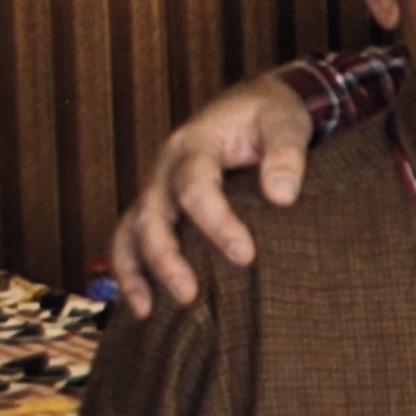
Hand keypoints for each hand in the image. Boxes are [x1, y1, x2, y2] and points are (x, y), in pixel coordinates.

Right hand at [107, 76, 314, 315]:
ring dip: (136, 271)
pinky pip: (131, 239)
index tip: (245, 255)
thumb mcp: (285, 121)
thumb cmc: (270, 114)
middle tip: (190, 294)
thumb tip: (282, 195)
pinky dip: (130, 271)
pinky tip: (142, 306)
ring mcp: (158, 188)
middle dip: (166, 257)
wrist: (255, 104)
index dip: (216, 223)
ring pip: (131, 230)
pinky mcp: (160, 206)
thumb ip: (286, 153)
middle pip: (152, 214)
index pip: (195, 185)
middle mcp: (166, 166)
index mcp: (195, 142)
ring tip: (149, 311)